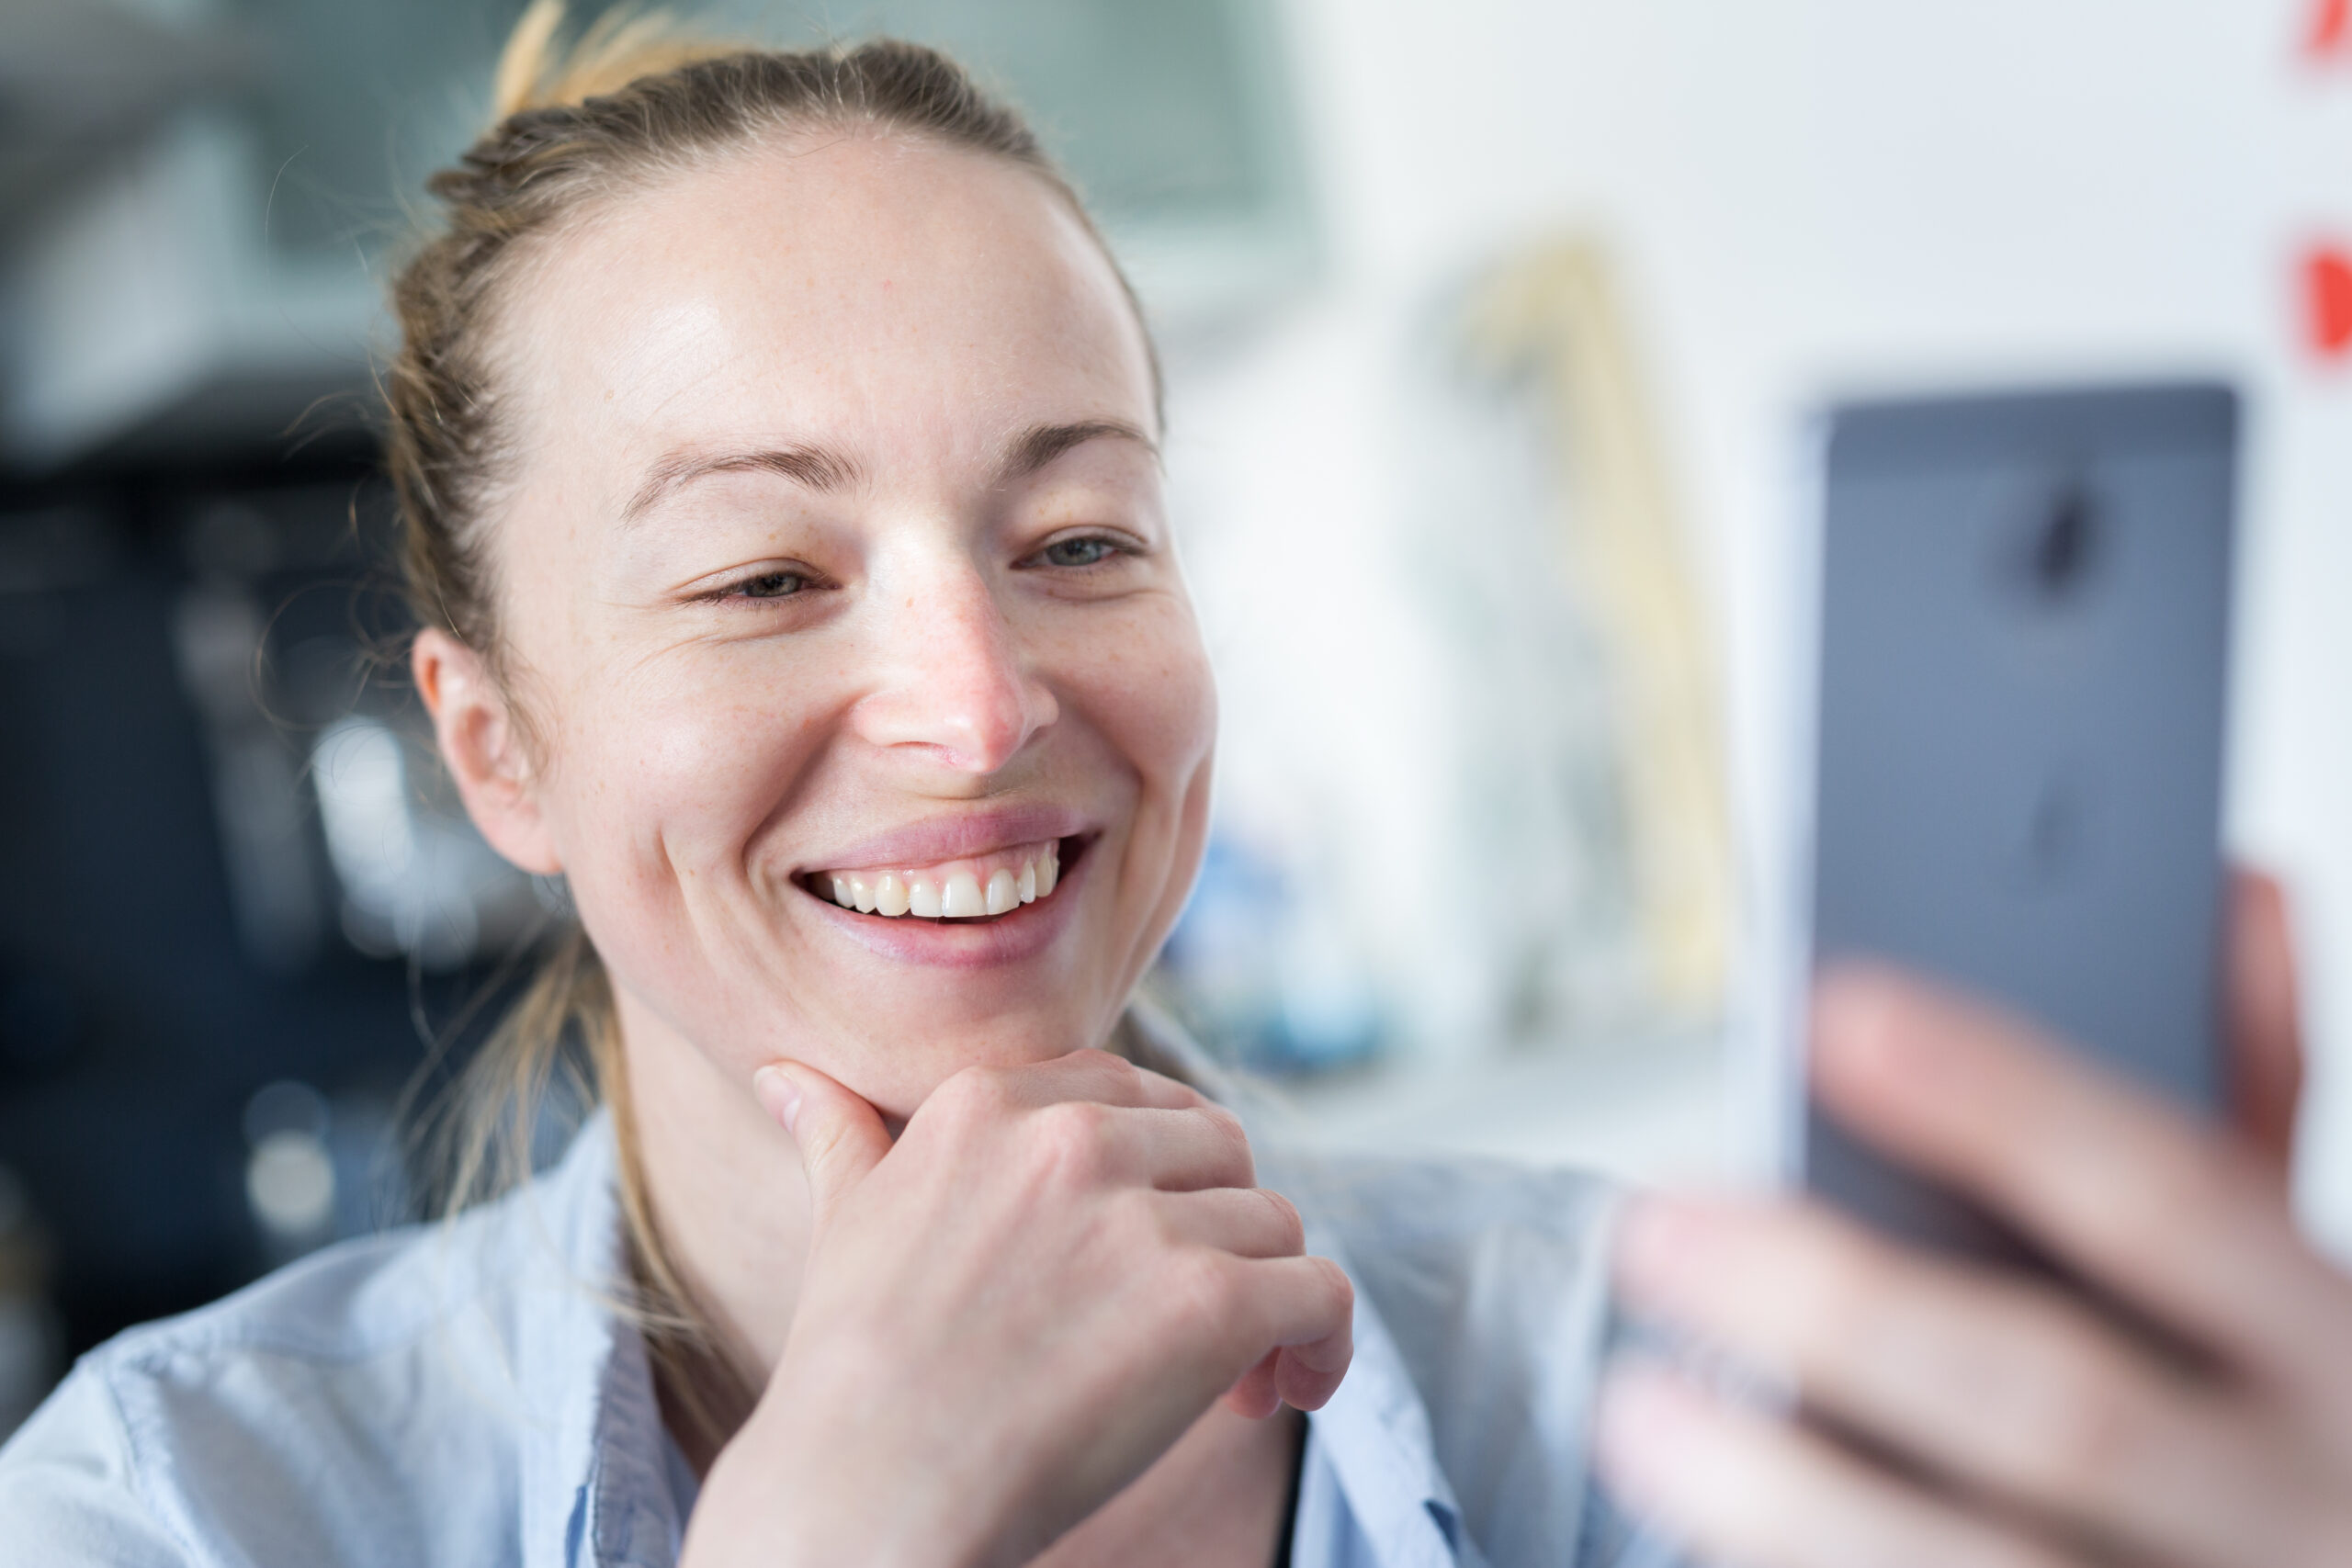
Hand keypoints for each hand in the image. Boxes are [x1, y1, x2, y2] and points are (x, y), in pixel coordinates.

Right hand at [679, 1049, 1352, 1567]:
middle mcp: (1074, 1137)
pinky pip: (1319, 1292)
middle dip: (1219, 1223)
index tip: (1141, 1242)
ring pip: (1274, 1223)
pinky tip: (1288, 1394)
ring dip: (1267, 1296)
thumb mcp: (842, 1223)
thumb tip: (783, 1077)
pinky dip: (1324, 1344)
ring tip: (1233, 1376)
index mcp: (990, 1103)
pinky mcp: (1206, 1303)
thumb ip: (839, 1137)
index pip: (1129, 1091)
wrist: (864, 1494)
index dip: (1155, 1168)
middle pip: (1217, 1146)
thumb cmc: (850, 1373)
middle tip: (1194, 1315)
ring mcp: (1144, 1218)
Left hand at [1599, 872, 2351, 1565]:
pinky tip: (1694, 1530)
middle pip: (2059, 1402)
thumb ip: (2243, 1098)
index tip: (1829, 1008)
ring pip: (1981, 1564)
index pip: (2177, 1198)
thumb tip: (2229, 885)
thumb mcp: (2291, 1281)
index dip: (2005, 1102)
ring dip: (1788, 1484)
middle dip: (1842, 1309)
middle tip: (1655, 1226)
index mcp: (2338, 1347)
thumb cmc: (2274, 1422)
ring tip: (1633, 1403)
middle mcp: (2298, 1503)